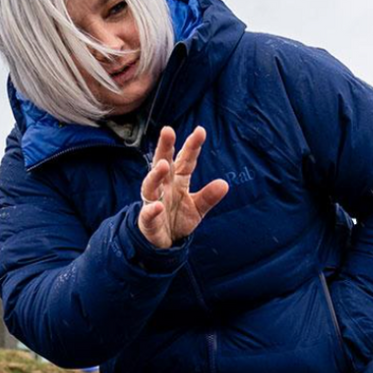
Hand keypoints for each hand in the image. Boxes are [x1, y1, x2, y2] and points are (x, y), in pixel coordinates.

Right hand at [138, 125, 228, 248]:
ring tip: (163, 165)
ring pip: (151, 185)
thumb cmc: (178, 219)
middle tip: (168, 130)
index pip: (185, 160)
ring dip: (155, 175)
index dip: (192, 147)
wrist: (163, 242)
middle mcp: (164, 187)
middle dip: (164, 147)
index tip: (200, 131)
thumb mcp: (198, 208)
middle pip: (162, 163)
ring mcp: (153, 202)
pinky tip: (158, 206)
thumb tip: (225, 184)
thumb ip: (209, 197)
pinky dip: (151, 210)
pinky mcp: (148, 220)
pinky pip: (148, 214)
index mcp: (178, 181)